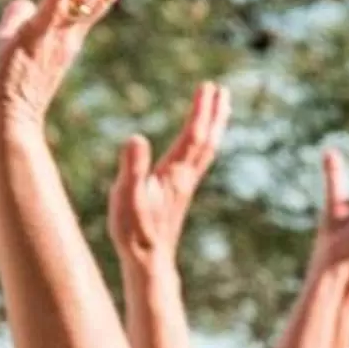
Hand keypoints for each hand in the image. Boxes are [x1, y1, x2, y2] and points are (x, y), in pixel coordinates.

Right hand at [109, 81, 226, 265]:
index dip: (201, 111)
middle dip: (214, 113)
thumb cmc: (134, 230)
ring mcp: (185, 185)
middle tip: (222, 89)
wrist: (149, 261)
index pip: (194, 135)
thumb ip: (132, 168)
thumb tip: (136, 137)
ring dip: (214, 127)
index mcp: (175, 173)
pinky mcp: (180, 193)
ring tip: (221, 107)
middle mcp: (186, 177)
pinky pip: (198, 161)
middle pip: (207, 140)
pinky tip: (200, 142)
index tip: (209, 86)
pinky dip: (204, 144)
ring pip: (206, 150)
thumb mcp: (126, 196)